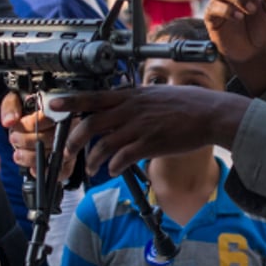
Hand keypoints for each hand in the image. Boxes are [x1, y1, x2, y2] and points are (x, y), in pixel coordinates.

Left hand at [1, 93, 76, 180]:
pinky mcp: (69, 161)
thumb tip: (10, 121)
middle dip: (30, 141)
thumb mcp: (16, 100)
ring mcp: (71, 144)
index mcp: (60, 107)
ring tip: (18, 154)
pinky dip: (47, 172)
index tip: (17, 126)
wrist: (31, 122)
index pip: (51, 116)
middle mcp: (70, 126)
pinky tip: (32, 169)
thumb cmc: (26, 109)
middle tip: (14, 139)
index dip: (32, 124)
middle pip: (55, 138)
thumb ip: (11, 107)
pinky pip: (64, 170)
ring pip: (57, 155)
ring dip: (34, 157)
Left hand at [51, 86, 248, 175]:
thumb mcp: (156, 95)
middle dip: (74, 140)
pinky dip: (113, 166)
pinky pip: (123, 157)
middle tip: (68, 151)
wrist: (210, 114)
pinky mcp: (150, 144)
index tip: (54, 105)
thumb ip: (136, 100)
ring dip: (93, 159)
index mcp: (131, 96)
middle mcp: (131, 110)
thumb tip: (122, 105)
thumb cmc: (187, 104)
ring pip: (104, 145)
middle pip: (91, 124)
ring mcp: (140, 127)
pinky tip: (112, 170)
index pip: (94, 97)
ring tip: (92, 168)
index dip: (71, 102)